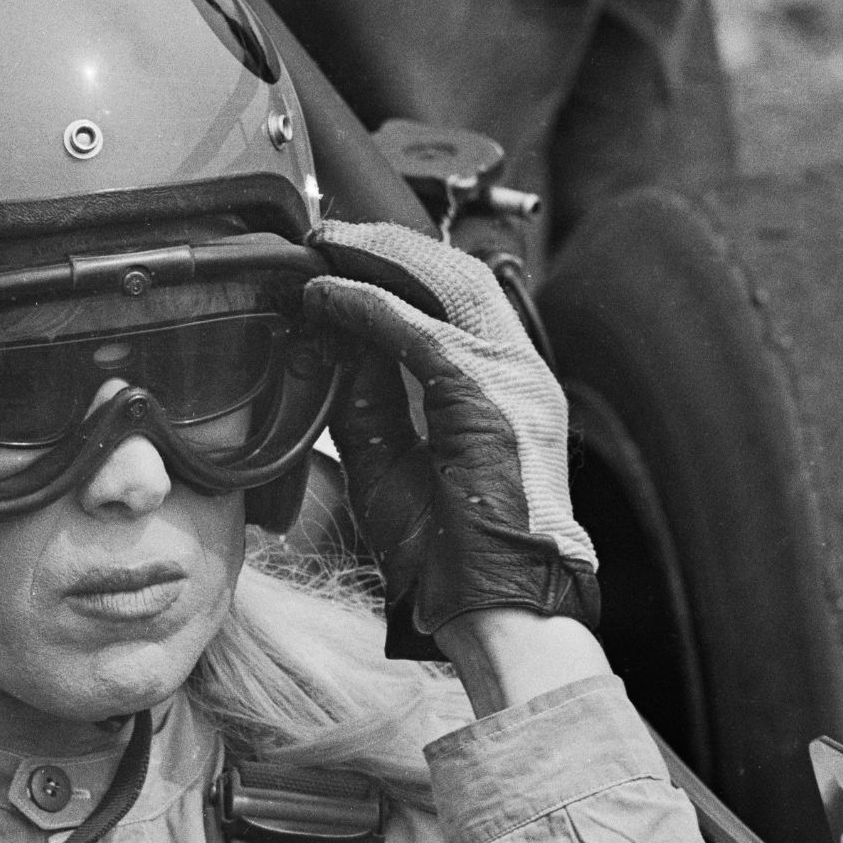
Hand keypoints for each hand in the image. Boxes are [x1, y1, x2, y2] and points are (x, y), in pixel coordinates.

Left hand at [304, 220, 598, 660]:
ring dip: (375, 256)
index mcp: (508, 385)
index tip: (344, 256)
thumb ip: (370, 402)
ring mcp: (511, 378)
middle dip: (385, 245)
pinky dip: (364, 304)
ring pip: (441, 283)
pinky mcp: (485, 395)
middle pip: (453, 274)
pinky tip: (325, 295)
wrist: (500, 608)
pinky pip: (415, 328)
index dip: (399, 267)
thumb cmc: (453, 555)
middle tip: (327, 235)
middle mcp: (519, 371)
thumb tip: (337, 345)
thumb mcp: (395, 462)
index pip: (456, 298)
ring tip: (323, 246)